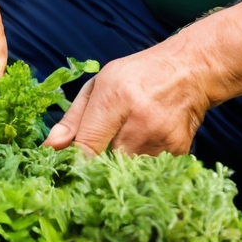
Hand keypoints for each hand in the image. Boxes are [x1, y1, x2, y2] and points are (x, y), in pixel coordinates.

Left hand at [45, 38, 212, 156]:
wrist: (191, 70)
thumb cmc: (139, 75)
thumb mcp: (101, 84)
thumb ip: (73, 118)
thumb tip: (50, 147)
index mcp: (116, 96)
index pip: (87, 145)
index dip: (74, 162)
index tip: (67, 170)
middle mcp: (140, 119)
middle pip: (105, 164)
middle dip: (96, 165)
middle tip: (96, 156)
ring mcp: (162, 138)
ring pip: (126, 171)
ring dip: (119, 165)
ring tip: (126, 142)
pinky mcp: (178, 152)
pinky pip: (148, 171)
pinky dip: (141, 164)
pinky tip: (146, 143)